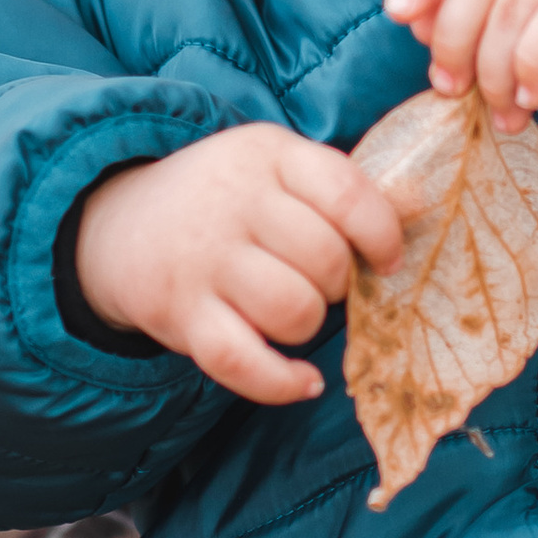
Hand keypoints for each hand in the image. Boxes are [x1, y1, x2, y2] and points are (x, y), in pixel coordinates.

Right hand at [73, 125, 404, 404]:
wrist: (115, 224)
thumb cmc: (223, 198)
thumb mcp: (276, 166)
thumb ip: (341, 187)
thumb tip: (422, 208)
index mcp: (268, 154)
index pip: (346, 193)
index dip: (381, 234)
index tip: (384, 257)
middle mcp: (233, 202)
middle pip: (325, 259)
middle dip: (340, 284)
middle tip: (322, 283)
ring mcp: (203, 260)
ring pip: (294, 311)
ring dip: (310, 326)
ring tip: (294, 315)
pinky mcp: (180, 315)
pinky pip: (245, 363)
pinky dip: (283, 383)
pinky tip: (303, 381)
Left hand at [385, 0, 537, 132]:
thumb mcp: (514, 17)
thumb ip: (466, 12)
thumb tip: (415, 21)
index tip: (398, 13)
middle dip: (452, 41)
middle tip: (450, 88)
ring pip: (512, 8)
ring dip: (492, 71)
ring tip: (499, 109)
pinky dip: (530, 70)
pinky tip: (532, 97)